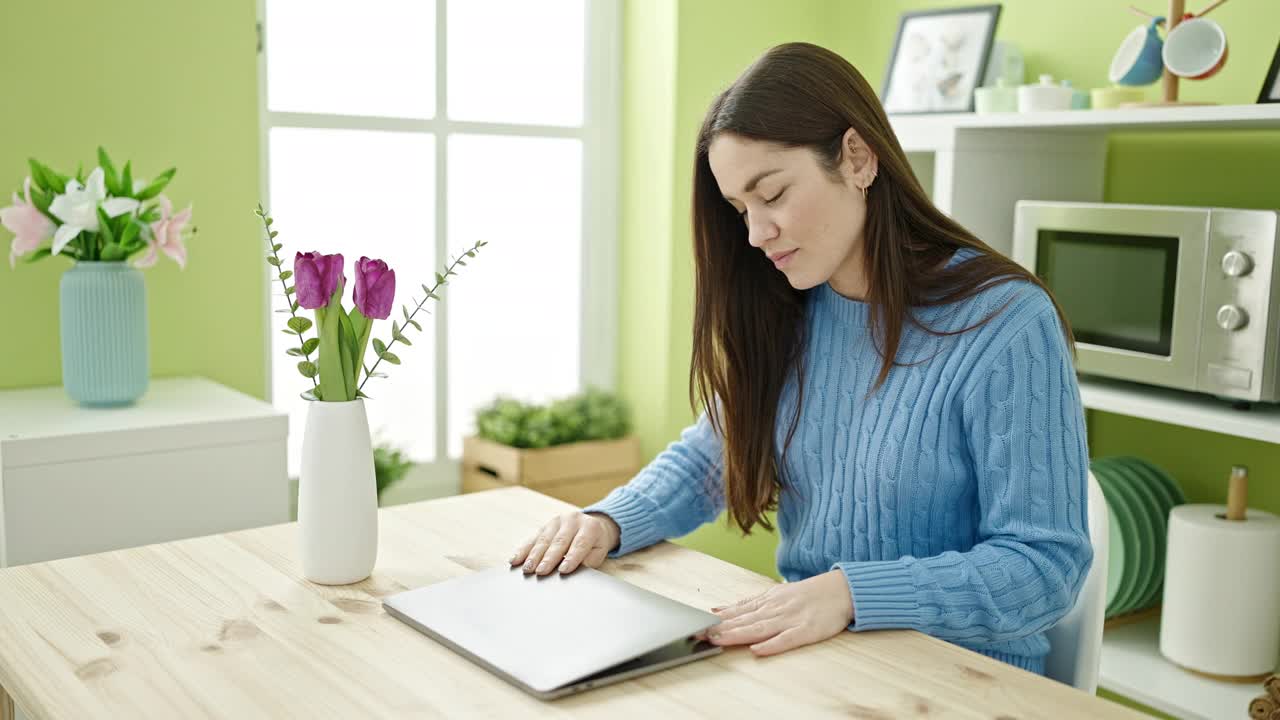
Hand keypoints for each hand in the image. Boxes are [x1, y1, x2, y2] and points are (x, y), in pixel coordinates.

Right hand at [510, 511, 620, 575]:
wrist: (591, 524)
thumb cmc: (595, 543)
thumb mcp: (599, 550)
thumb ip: (590, 559)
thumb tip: (576, 569)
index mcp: (590, 526)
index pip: (580, 543)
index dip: (572, 557)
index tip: (564, 570)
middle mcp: (572, 520)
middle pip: (559, 541)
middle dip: (549, 558)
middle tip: (541, 571)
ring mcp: (556, 522)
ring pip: (544, 539)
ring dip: (534, 555)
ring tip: (527, 568)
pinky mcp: (544, 526)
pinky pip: (532, 538)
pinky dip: (523, 550)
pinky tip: (515, 560)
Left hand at [702, 569, 853, 656]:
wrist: (840, 590)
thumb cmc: (806, 595)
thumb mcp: (775, 594)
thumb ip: (749, 604)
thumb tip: (721, 609)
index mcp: (767, 601)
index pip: (737, 611)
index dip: (716, 620)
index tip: (696, 625)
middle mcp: (774, 609)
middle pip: (743, 621)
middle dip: (720, 629)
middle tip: (699, 634)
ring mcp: (790, 620)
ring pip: (759, 628)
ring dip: (737, 634)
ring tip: (718, 640)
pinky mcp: (806, 631)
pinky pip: (786, 639)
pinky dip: (771, 645)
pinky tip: (757, 650)